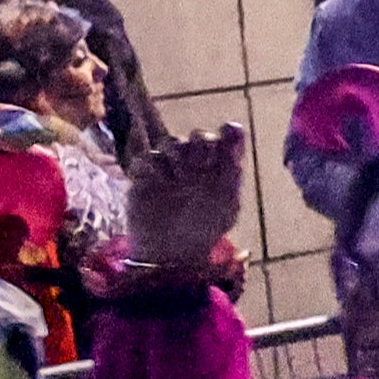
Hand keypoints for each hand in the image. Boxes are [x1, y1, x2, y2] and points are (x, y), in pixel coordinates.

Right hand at [124, 128, 251, 275]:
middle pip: (199, 137)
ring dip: (178, 157)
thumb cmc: (203, 229)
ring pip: (172, 143)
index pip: (226, 138)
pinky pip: (147, 158)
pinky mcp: (144, 177)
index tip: (227, 135)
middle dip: (201, 147)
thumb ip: (230, 165)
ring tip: (180, 181)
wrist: (169, 252)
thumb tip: (234, 126)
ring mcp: (169, 170)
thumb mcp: (225, 199)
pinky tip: (160, 184)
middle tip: (200, 169)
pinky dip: (154, 167)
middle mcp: (196, 166)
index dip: (228, 134)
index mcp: (221, 170)